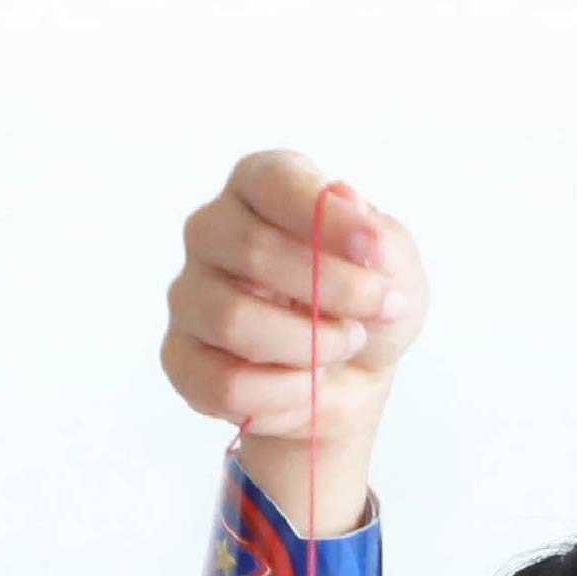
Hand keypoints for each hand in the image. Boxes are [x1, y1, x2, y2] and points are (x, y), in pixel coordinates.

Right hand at [160, 153, 427, 467]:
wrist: (350, 381)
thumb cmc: (364, 310)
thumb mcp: (395, 270)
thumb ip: (378, 238)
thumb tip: (347, 202)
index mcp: (260, 187)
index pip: (273, 180)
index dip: (323, 215)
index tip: (370, 250)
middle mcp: (212, 232)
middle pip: (253, 252)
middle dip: (331, 290)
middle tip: (376, 309)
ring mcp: (189, 296)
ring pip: (235, 322)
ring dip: (309, 345)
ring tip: (341, 346)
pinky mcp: (181, 359)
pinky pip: (225, 384)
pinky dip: (283, 394)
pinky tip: (305, 385)